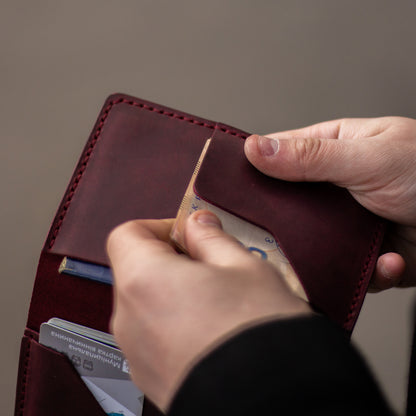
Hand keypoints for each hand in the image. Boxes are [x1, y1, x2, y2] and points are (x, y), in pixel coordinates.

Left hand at [107, 211, 310, 410]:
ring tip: (217, 300)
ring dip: (174, 292)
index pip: (126, 234)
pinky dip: (174, 322)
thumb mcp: (243, 265)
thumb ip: (211, 236)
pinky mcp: (149, 377)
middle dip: (170, 259)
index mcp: (144, 279)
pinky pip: (153, 335)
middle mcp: (129, 318)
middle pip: (136, 269)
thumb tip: (197, 223)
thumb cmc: (258, 334)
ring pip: (146, 303)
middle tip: (211, 265)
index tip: (188, 234)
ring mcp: (136, 352)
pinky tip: (212, 328)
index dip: (158, 227)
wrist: (272, 403)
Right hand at [244, 117, 415, 290]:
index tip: (224, 187)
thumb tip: (255, 149)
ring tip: (337, 255)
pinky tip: (386, 264)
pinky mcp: (363, 256)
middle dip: (279, 221)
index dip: (250, 169)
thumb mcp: (368, 156)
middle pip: (285, 204)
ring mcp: (345, 223)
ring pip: (308, 242)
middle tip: (264, 237)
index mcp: (331, 150)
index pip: (276, 155)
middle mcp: (332, 188)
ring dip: (320, 253)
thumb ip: (310, 156)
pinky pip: (345, 269)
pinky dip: (366, 273)